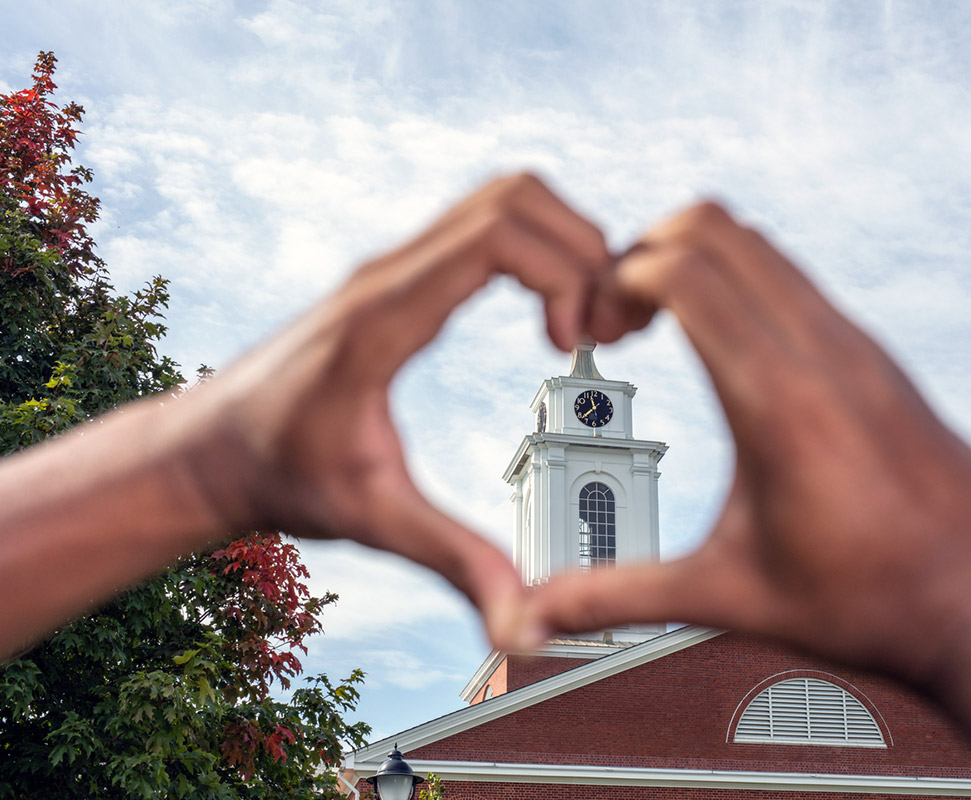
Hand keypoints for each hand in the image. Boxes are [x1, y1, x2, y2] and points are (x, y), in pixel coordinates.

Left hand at [174, 173, 606, 649]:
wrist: (211, 448)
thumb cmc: (280, 477)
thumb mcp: (375, 521)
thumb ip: (456, 562)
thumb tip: (525, 622)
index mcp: (383, 318)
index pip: (498, 235)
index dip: (565, 273)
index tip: (572, 341)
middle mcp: (387, 273)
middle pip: (513, 193)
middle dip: (582, 245)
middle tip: (595, 324)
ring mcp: (392, 266)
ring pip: (501, 198)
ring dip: (562, 240)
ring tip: (578, 319)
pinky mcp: (398, 277)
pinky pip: (484, 226)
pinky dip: (536, 249)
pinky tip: (547, 315)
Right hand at [532, 201, 970, 682]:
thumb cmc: (874, 603)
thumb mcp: (730, 595)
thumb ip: (620, 598)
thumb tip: (538, 614)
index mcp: (778, 399)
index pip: (686, 270)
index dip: (619, 278)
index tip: (599, 327)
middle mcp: (824, 352)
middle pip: (718, 228)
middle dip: (647, 250)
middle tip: (622, 316)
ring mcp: (858, 348)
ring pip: (763, 246)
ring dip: (699, 261)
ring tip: (667, 327)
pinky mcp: (879, 359)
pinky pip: (798, 281)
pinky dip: (745, 284)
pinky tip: (731, 355)